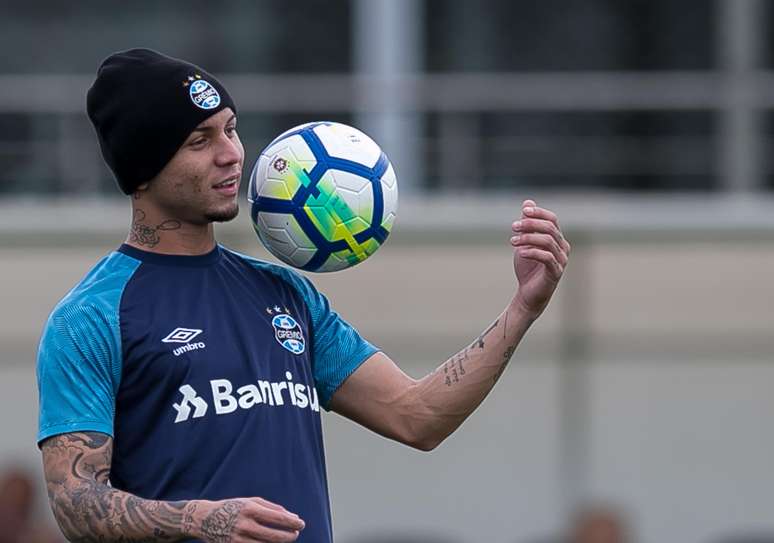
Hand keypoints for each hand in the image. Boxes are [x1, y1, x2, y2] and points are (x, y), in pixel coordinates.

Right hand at [189, 497, 304, 541]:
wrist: (204, 519)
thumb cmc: (233, 507)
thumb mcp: (251, 502)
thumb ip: (272, 508)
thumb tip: (292, 517)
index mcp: (250, 509)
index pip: (277, 518)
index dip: (292, 522)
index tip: (301, 524)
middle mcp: (244, 524)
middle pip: (273, 535)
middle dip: (289, 536)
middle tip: (296, 533)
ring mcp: (238, 539)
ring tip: (287, 539)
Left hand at [510, 199, 570, 316]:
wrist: (528, 293)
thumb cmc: (528, 268)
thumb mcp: (524, 243)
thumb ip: (527, 224)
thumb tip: (528, 202)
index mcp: (557, 239)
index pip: (552, 219)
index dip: (539, 213)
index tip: (523, 211)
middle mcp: (562, 247)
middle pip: (550, 228)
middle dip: (530, 225)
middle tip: (513, 226)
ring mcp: (561, 260)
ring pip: (548, 241)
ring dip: (528, 238)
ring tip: (513, 241)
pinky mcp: (556, 272)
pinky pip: (547, 257)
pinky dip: (532, 252)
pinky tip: (520, 252)